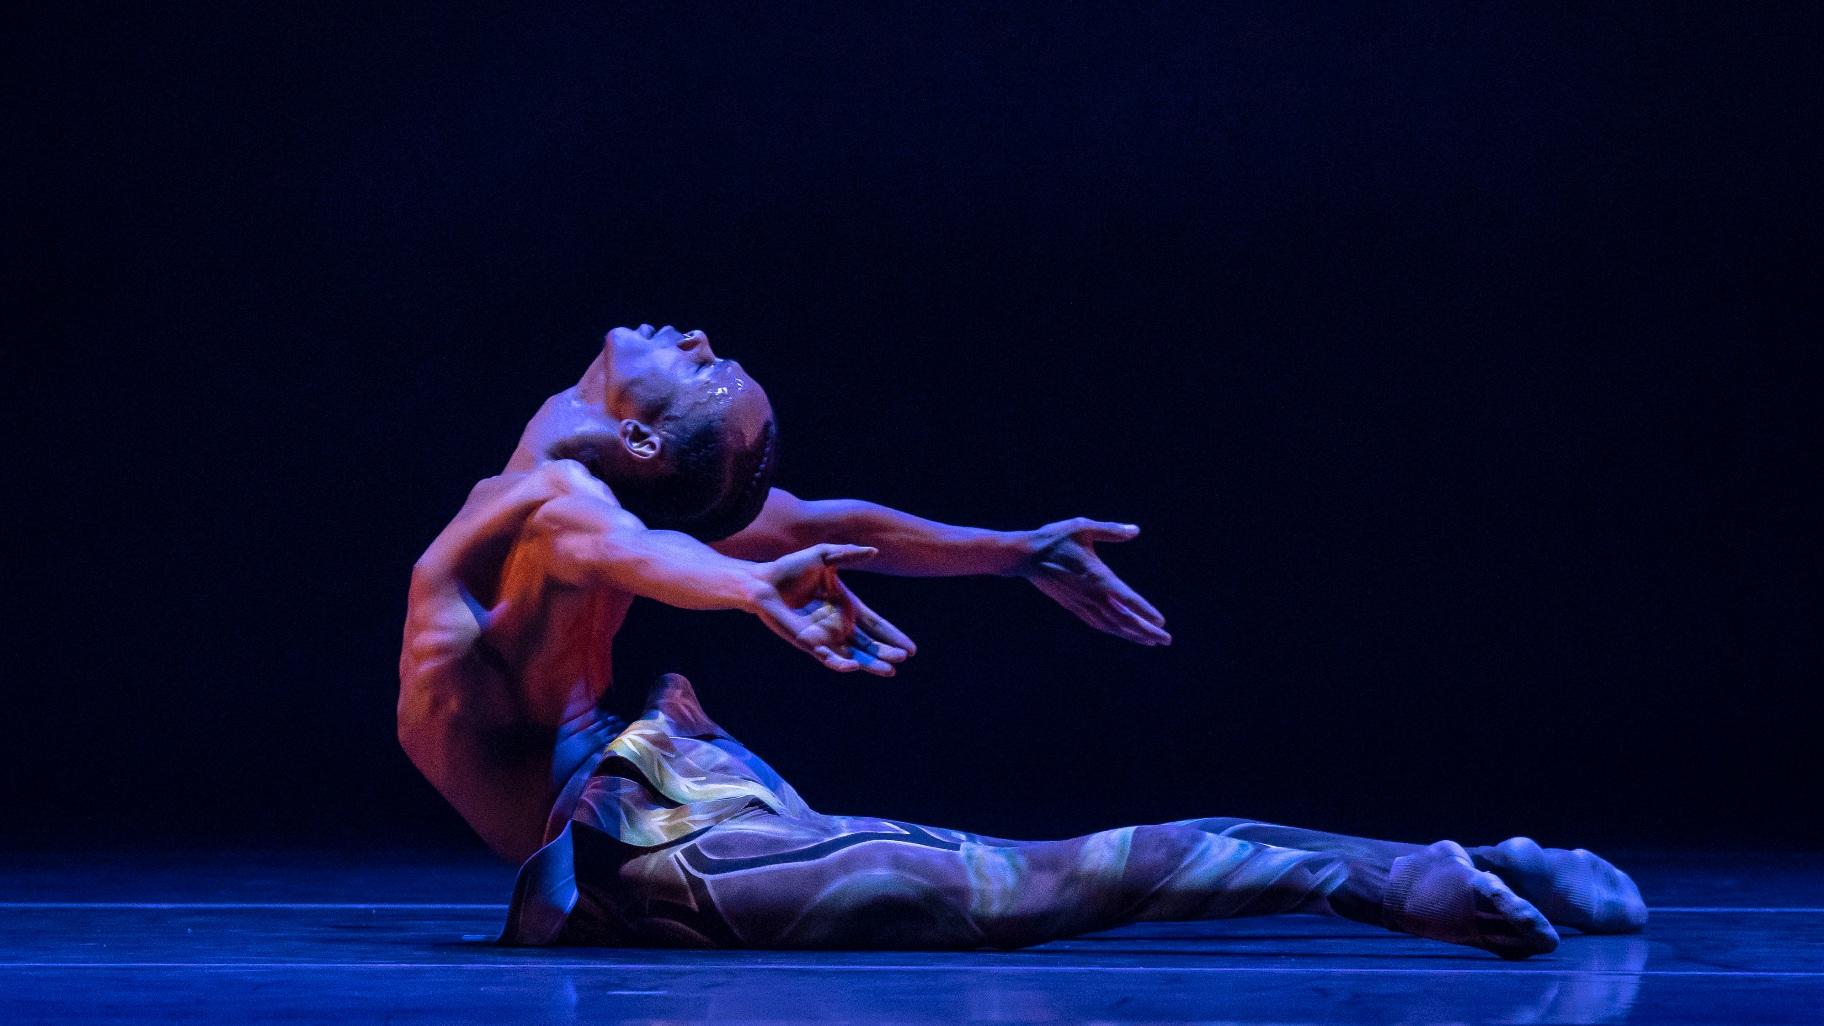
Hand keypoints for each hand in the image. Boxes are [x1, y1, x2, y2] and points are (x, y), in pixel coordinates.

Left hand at [751, 543, 917, 675]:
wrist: (764, 580)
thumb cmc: (792, 567)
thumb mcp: (825, 556)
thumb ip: (848, 554)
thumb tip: (874, 551)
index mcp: (846, 607)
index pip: (876, 624)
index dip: (892, 636)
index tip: (911, 649)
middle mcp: (838, 624)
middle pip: (869, 644)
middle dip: (886, 652)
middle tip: (903, 658)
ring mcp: (824, 636)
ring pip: (853, 655)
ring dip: (870, 664)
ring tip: (888, 670)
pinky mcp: (808, 642)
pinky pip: (827, 657)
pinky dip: (841, 663)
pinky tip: (854, 666)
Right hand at [1018, 518, 1170, 645]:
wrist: (1024, 555)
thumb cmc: (1054, 538)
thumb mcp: (1083, 527)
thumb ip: (1111, 531)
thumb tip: (1135, 531)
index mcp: (1097, 577)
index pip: (1127, 598)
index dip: (1144, 611)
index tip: (1161, 621)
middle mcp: (1091, 595)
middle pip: (1123, 619)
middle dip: (1146, 630)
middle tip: (1166, 639)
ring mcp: (1081, 603)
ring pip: (1111, 625)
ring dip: (1132, 634)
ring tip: (1151, 641)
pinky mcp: (1072, 606)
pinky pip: (1097, 623)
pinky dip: (1113, 630)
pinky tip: (1123, 633)